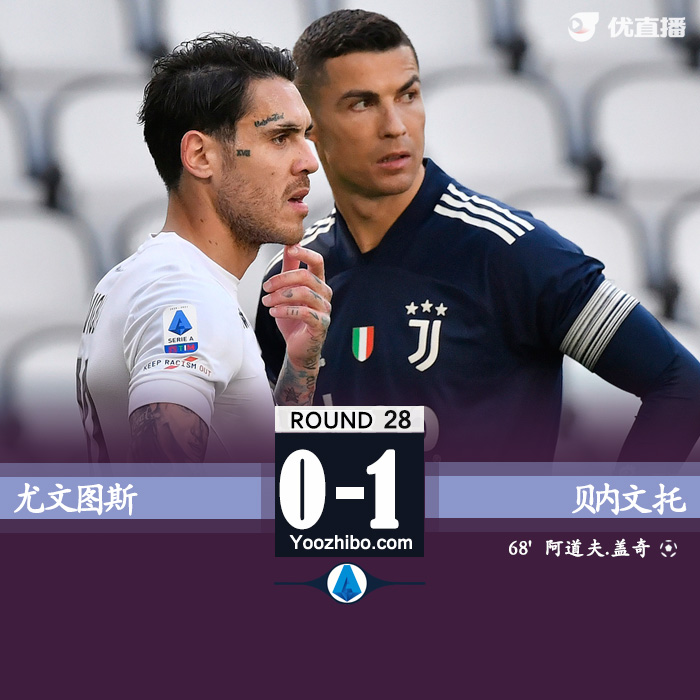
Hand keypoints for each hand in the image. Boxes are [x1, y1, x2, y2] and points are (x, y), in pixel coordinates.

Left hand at [261, 244, 330, 373]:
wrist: (297, 348)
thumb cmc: (293, 319)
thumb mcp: (287, 291)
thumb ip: (290, 269)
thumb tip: (289, 244)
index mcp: (318, 283)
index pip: (317, 261)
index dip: (305, 253)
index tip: (290, 249)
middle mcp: (325, 294)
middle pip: (305, 276)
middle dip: (281, 280)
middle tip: (265, 288)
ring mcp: (325, 310)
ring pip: (304, 293)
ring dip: (280, 296)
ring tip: (266, 302)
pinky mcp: (321, 325)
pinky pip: (304, 313)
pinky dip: (285, 311)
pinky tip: (273, 312)